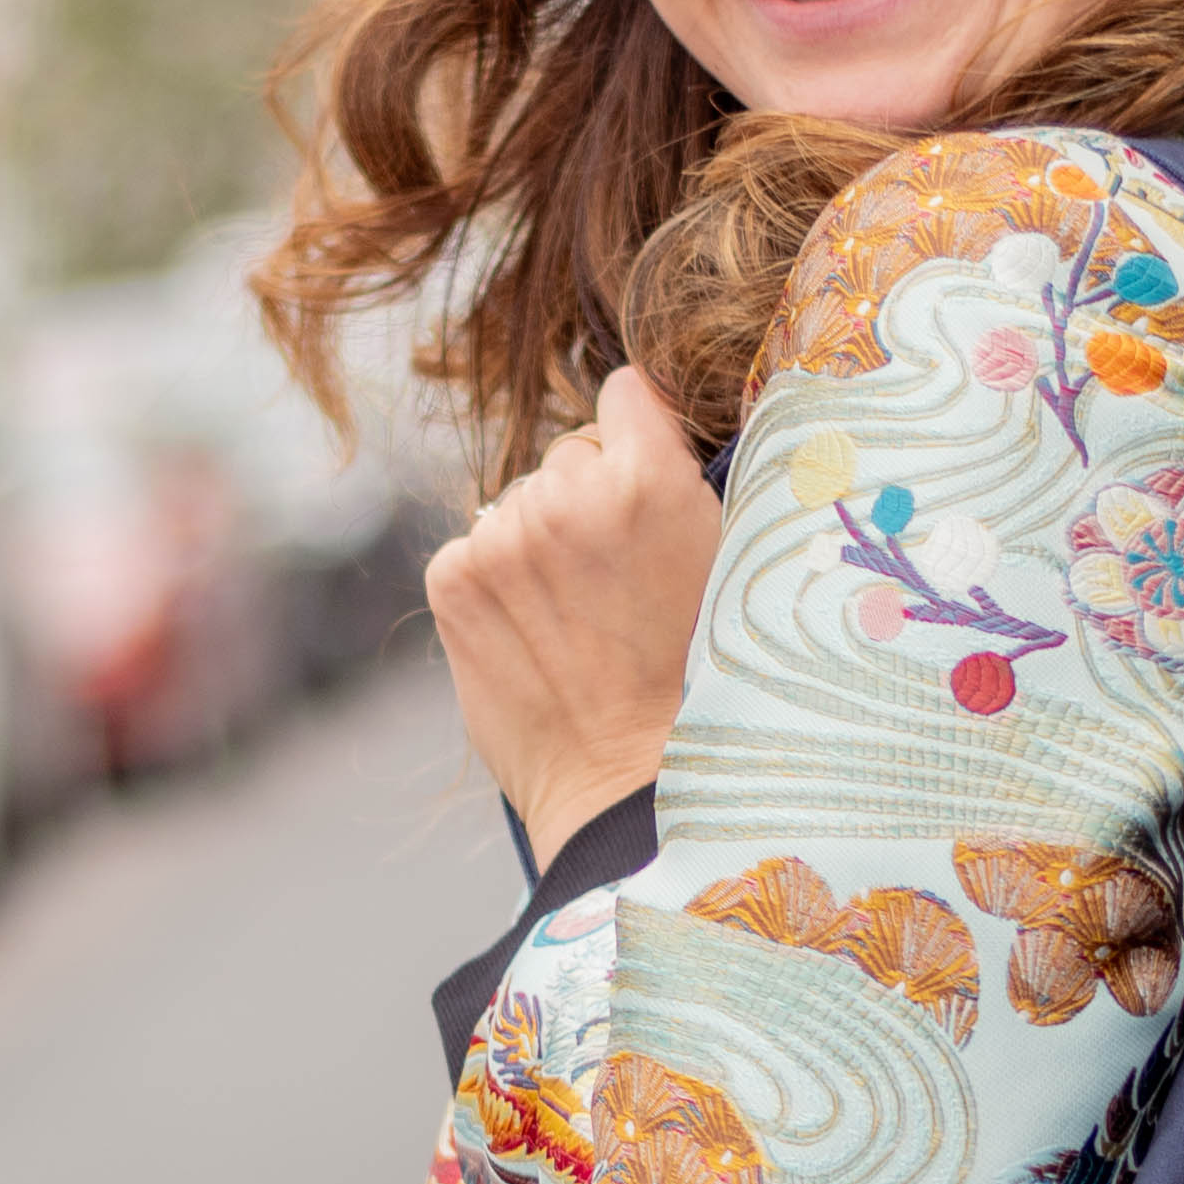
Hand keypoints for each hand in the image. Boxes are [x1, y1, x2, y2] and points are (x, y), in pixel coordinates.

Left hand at [426, 368, 724, 862]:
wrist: (624, 790)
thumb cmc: (697, 688)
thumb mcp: (730, 571)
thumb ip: (693, 487)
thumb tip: (664, 428)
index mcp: (648, 480)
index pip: (627, 392)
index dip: (641, 435)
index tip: (650, 478)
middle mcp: (565, 495)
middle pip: (573, 452)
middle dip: (593, 497)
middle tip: (621, 579)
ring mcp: (501, 537)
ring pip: (523, 499)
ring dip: (544, 538)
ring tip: (580, 615)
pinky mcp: (454, 578)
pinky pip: (478, 543)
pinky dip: (500, 578)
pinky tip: (537, 631)